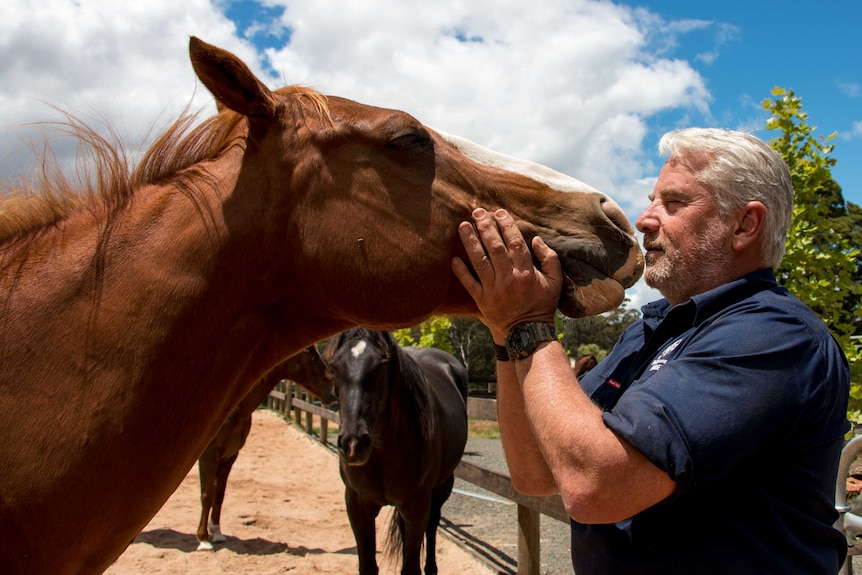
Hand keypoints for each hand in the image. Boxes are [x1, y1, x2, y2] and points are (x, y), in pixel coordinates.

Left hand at [451, 208, 563, 340]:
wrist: (527, 333)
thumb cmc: (542, 305)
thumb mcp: (555, 282)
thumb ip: (549, 258)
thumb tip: (536, 239)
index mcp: (527, 273)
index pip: (515, 243)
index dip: (507, 226)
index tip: (499, 212)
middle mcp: (509, 279)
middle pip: (495, 248)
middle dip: (485, 228)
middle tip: (477, 212)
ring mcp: (494, 290)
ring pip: (479, 262)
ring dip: (470, 243)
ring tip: (462, 226)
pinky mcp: (482, 301)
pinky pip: (469, 285)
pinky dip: (461, 272)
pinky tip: (453, 258)